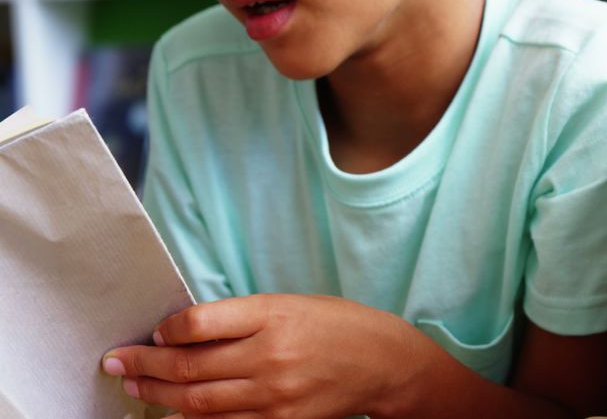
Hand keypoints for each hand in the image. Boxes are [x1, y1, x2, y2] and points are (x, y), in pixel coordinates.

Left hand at [101, 294, 437, 417]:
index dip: (165, 329)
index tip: (153, 330)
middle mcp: (270, 355)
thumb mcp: (292, 304)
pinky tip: (176, 412)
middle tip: (116, 362)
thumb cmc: (339, 326)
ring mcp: (274, 395)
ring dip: (159, 395)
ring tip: (136, 386)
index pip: (199, 323)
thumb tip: (186, 331)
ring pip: (198, 402)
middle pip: (189, 365)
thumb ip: (244, 317)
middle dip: (145, 364)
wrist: (385, 364)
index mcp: (273, 314)